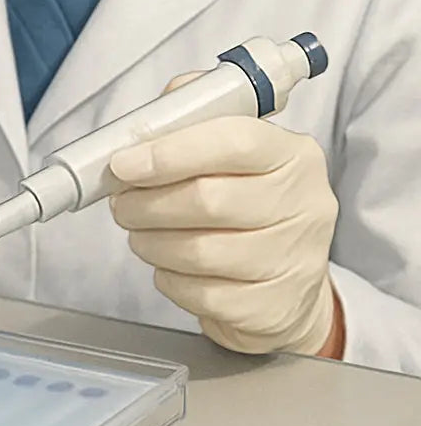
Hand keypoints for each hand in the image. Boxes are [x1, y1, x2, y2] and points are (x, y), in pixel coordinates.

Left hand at [108, 73, 340, 355]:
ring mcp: (295, 261)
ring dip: (150, 241)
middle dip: (147, 202)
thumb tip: (149, 117)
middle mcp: (304, 205)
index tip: (125, 162)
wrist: (289, 282)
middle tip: (121, 202)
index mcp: (293, 154)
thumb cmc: (246, 201)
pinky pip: (202, 294)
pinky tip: (168, 265)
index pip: (233, 141)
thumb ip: (191, 118)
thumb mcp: (229, 148)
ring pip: (199, 252)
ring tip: (139, 232)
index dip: (170, 152)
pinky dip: (170, 279)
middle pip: (208, 200)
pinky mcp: (274, 308)